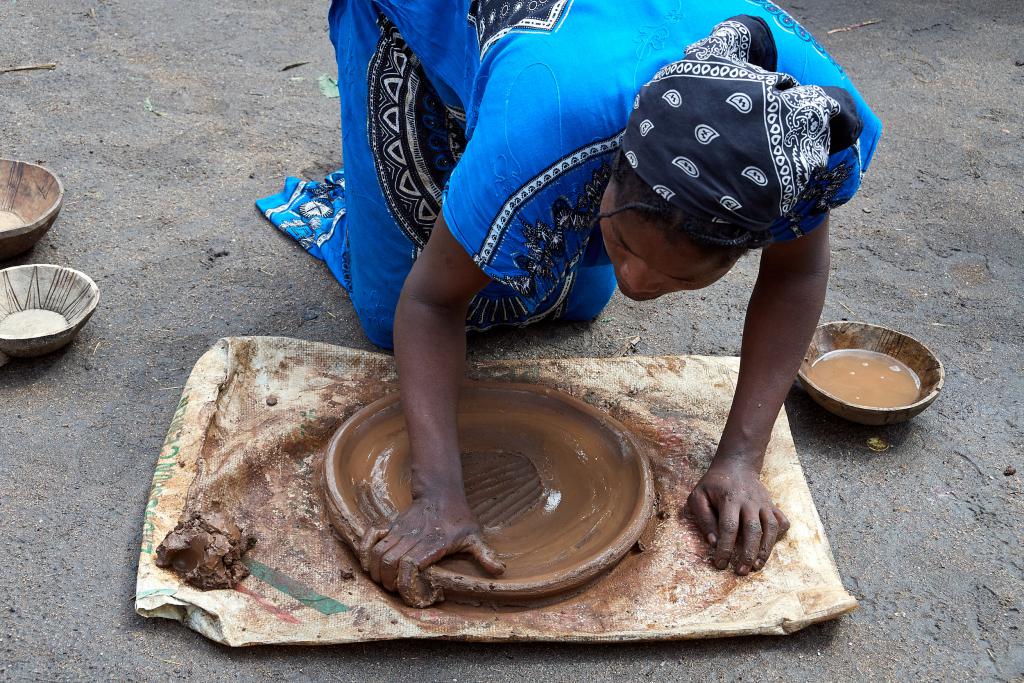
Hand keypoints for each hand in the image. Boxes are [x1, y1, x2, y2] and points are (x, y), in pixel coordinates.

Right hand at [358, 494, 504, 606]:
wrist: (442, 492)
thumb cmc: (459, 519)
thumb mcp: (474, 537)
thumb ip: (485, 555)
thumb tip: (499, 571)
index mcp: (432, 544)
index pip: (409, 566)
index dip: (405, 583)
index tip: (410, 592)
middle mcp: (412, 538)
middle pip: (389, 564)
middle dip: (390, 582)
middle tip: (396, 589)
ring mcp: (398, 530)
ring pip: (377, 553)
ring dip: (377, 571)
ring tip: (384, 580)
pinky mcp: (389, 524)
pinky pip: (369, 537)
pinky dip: (364, 551)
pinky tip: (368, 564)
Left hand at [686, 462, 789, 575]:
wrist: (736, 465)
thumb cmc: (714, 484)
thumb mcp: (698, 496)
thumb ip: (704, 518)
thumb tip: (713, 542)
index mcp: (729, 499)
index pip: (729, 527)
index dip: (725, 548)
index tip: (721, 564)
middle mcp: (749, 501)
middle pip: (753, 530)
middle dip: (748, 553)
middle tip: (741, 572)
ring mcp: (764, 503)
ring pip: (770, 528)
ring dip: (765, 549)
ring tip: (757, 566)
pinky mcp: (772, 505)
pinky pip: (781, 521)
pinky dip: (779, 535)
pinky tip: (770, 545)